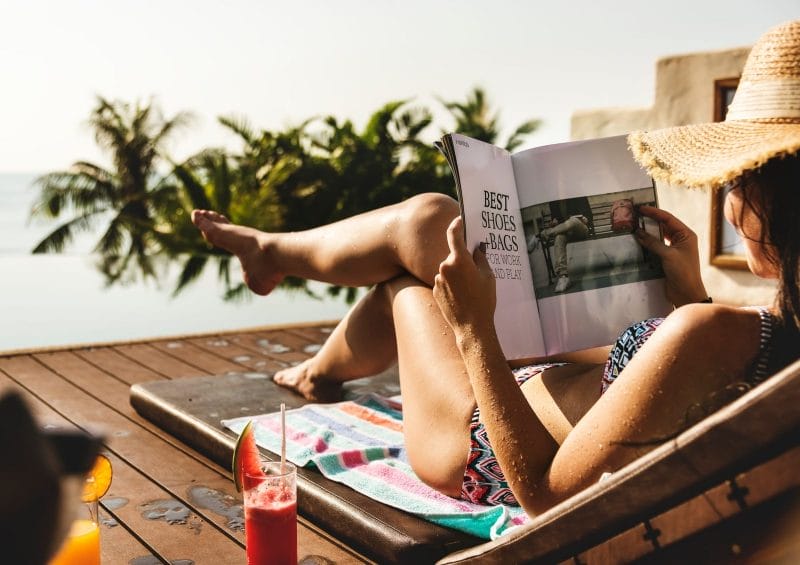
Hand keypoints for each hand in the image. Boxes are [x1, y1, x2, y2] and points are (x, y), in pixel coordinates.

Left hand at [433, 217, 496, 335]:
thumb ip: (481, 258)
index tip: (460, 221)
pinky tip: (462, 296)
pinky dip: (452, 284)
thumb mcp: (488, 277)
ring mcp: (438, 279)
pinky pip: (444, 281)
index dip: (457, 224)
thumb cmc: (483, 301)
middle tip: (475, 270)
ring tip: (470, 289)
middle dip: (463, 259)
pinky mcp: (435, 290)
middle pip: (454, 256)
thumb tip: (477, 248)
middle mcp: (445, 267)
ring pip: (448, 270)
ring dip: (457, 274)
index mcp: (459, 260)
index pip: (454, 234)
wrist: (471, 326)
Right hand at [634, 205, 707, 307]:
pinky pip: (656, 246)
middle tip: (635, 215)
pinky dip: (647, 243)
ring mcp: (674, 248)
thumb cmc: (683, 273)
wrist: (686, 293)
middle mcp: (681, 239)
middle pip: (663, 225)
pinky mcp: (667, 257)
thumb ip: (653, 243)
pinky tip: (638, 241)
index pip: (668, 219)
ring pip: (658, 236)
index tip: (641, 208)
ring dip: (647, 232)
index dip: (654, 212)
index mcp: (686, 235)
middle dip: (649, 221)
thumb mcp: (668, 255)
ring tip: (634, 226)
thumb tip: (638, 232)